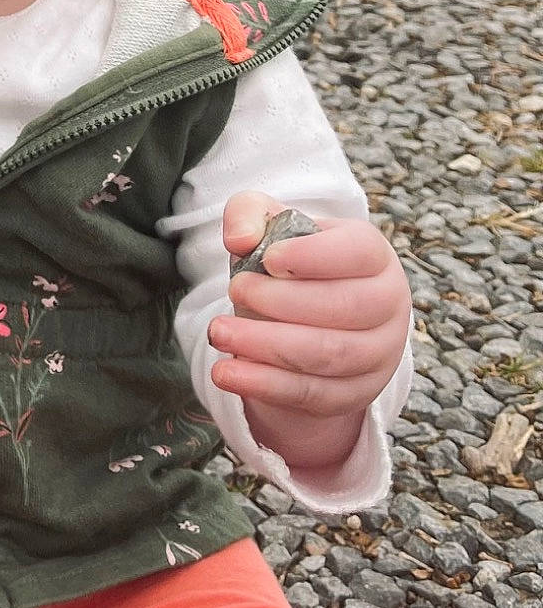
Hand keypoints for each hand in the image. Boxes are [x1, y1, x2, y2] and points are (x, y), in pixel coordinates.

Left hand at [209, 191, 410, 471]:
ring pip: (328, 355)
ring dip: (267, 346)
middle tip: (234, 291)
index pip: (357, 252)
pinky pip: (313, 393)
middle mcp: (388, 304)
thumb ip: (250, 214)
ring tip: (219, 333)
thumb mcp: (269, 228)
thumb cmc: (289, 266)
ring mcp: (379, 354)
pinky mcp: (356, 394)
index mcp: (373, 255)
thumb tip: (240, 238)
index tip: (267, 258)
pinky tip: (228, 372)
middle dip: (281, 302)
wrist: (303, 322)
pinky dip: (266, 385)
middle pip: (344, 307)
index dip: (313, 256)